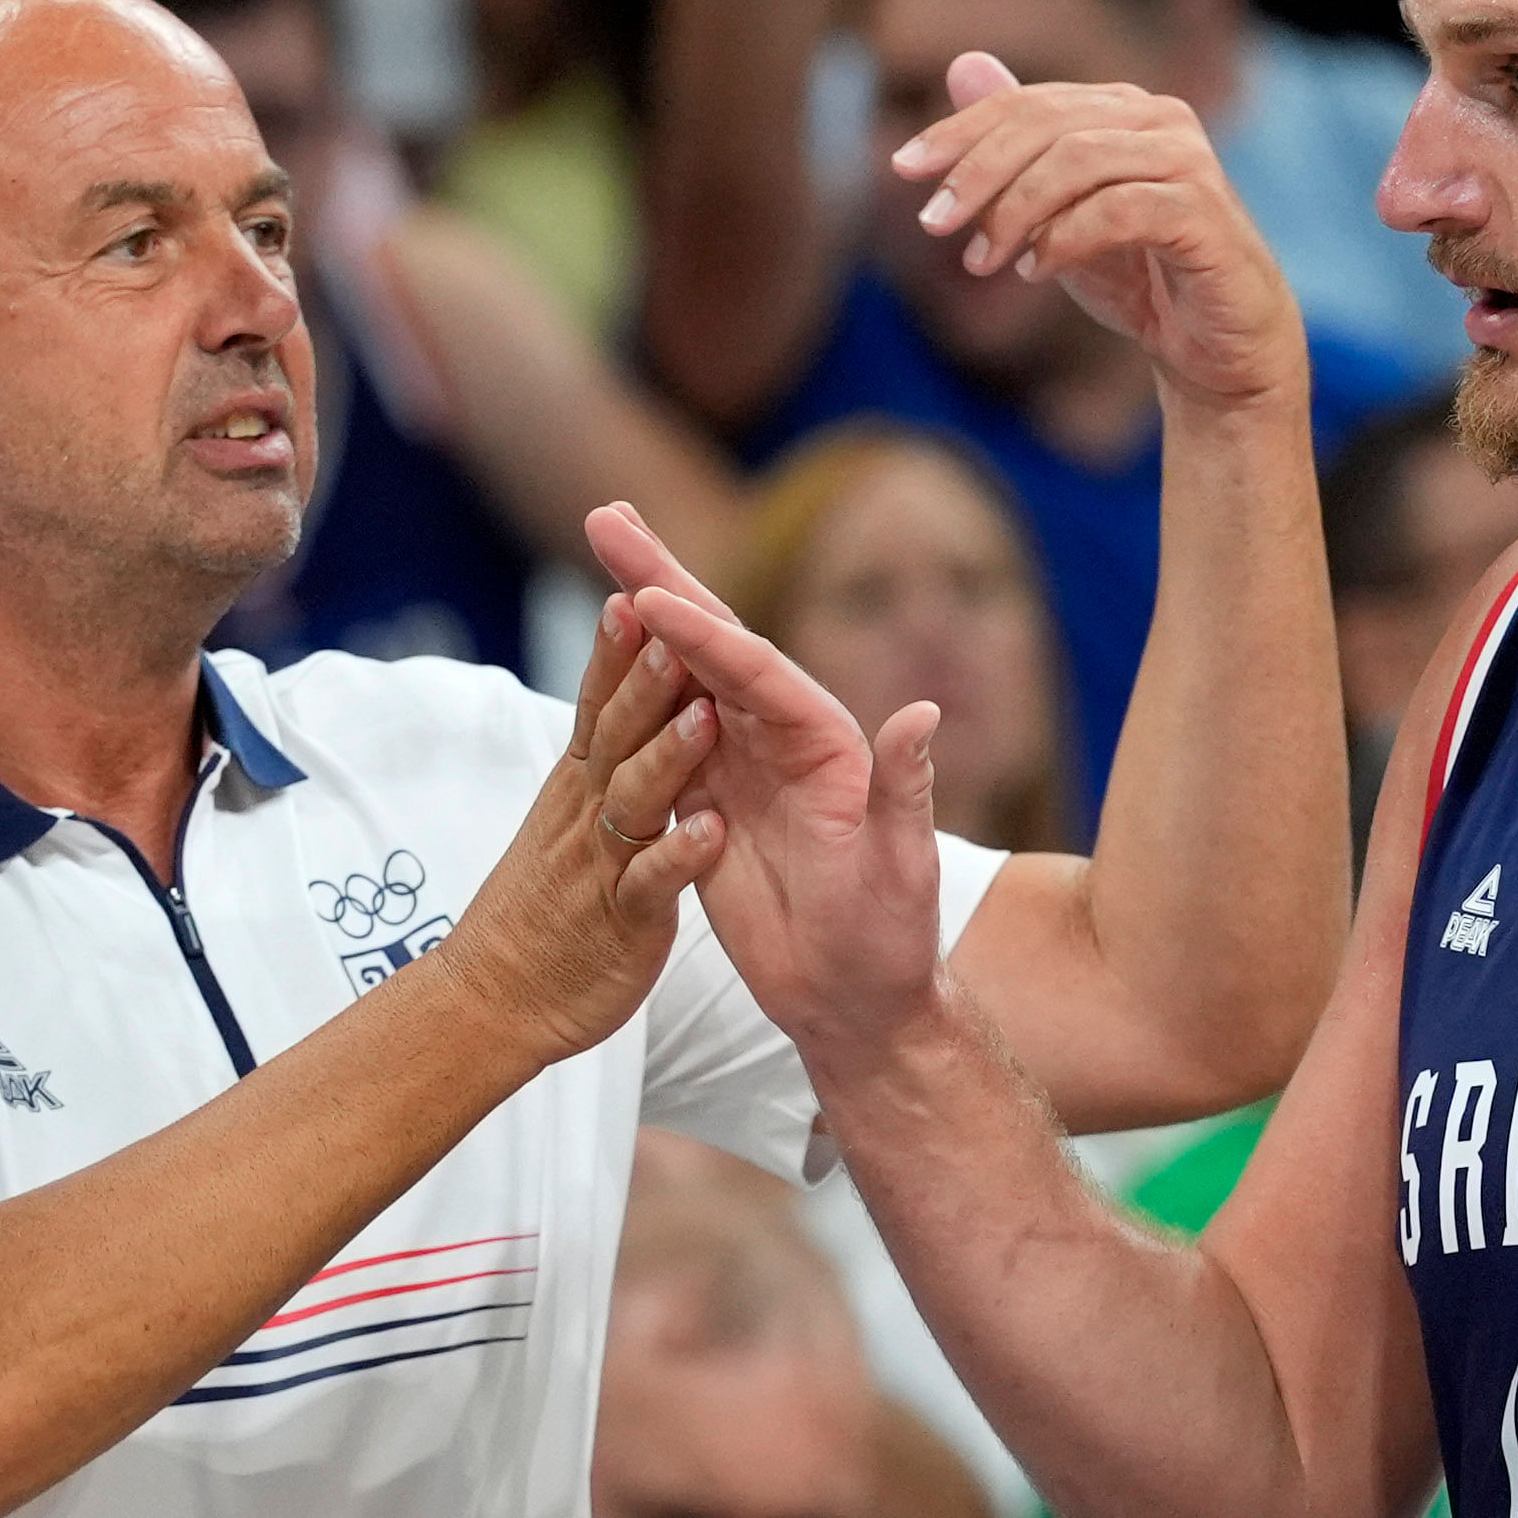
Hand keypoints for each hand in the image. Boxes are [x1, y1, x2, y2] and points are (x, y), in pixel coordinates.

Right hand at [424, 594, 722, 1068]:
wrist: (494, 999)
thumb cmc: (545, 905)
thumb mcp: (570, 817)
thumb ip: (602, 754)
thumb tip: (626, 693)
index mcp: (581, 781)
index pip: (601, 700)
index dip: (617, 646)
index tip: (636, 583)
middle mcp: (586, 811)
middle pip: (617, 730)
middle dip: (646, 673)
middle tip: (671, 614)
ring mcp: (602, 863)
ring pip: (636, 799)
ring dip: (669, 755)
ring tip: (705, 715)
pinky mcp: (622, 921)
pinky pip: (652, 886)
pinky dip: (679, 859)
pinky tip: (711, 835)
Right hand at [580, 501, 952, 1065]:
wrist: (860, 1001)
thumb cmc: (888, 941)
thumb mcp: (900, 868)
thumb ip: (903, 790)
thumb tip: (919, 714)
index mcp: (821, 742)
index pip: (754, 668)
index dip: (700, 629)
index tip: (646, 591)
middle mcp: (779, 739)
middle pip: (711, 645)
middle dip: (659, 578)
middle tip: (603, 516)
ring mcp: (740, 768)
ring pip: (680, 676)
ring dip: (638, 617)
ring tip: (598, 556)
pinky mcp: (707, 803)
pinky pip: (663, 738)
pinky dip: (631, 692)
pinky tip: (600, 653)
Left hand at [890, 53, 1306, 410]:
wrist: (1218, 347)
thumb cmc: (1139, 276)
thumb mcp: (1058, 212)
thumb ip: (1017, 147)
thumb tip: (962, 65)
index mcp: (1122, 108)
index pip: (1026, 103)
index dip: (958, 131)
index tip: (901, 170)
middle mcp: (1159, 119)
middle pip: (1047, 123)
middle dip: (978, 172)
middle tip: (933, 223)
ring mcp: (1187, 162)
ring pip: (1078, 161)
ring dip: (1015, 212)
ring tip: (981, 261)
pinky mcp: (1204, 212)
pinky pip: (1118, 210)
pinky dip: (1065, 239)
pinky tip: (1035, 271)